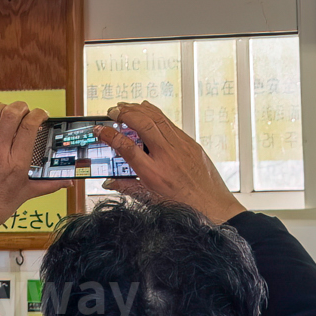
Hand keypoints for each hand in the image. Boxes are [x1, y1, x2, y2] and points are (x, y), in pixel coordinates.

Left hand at [0, 103, 65, 236]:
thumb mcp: (24, 195)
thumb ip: (47, 185)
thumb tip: (67, 182)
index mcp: (16, 164)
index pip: (29, 127)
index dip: (38, 114)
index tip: (41, 115)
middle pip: (11, 115)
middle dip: (21, 107)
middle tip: (25, 111)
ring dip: (3, 107)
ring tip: (8, 111)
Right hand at [95, 101, 245, 224]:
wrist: (215, 209)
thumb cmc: (185, 208)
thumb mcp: (151, 201)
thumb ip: (128, 188)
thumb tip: (110, 182)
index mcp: (155, 174)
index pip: (127, 147)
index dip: (110, 135)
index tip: (100, 130)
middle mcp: (168, 157)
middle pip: (142, 124)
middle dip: (124, 113)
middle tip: (112, 111)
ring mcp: (181, 147)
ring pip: (157, 118)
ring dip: (139, 109)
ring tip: (126, 106)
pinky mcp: (191, 144)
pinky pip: (170, 123)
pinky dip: (155, 114)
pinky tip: (147, 111)